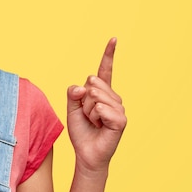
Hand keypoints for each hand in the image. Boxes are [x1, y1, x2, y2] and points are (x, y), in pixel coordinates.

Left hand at [66, 38, 126, 174]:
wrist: (86, 152)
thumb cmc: (81, 129)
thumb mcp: (71, 106)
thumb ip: (73, 92)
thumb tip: (84, 87)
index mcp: (101, 92)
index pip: (105, 70)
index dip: (109, 54)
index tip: (113, 39)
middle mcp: (113, 97)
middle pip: (92, 82)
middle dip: (83, 99)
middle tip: (88, 115)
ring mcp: (119, 108)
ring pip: (95, 96)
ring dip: (88, 111)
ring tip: (94, 122)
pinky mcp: (121, 120)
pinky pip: (102, 108)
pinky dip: (95, 117)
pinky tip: (100, 126)